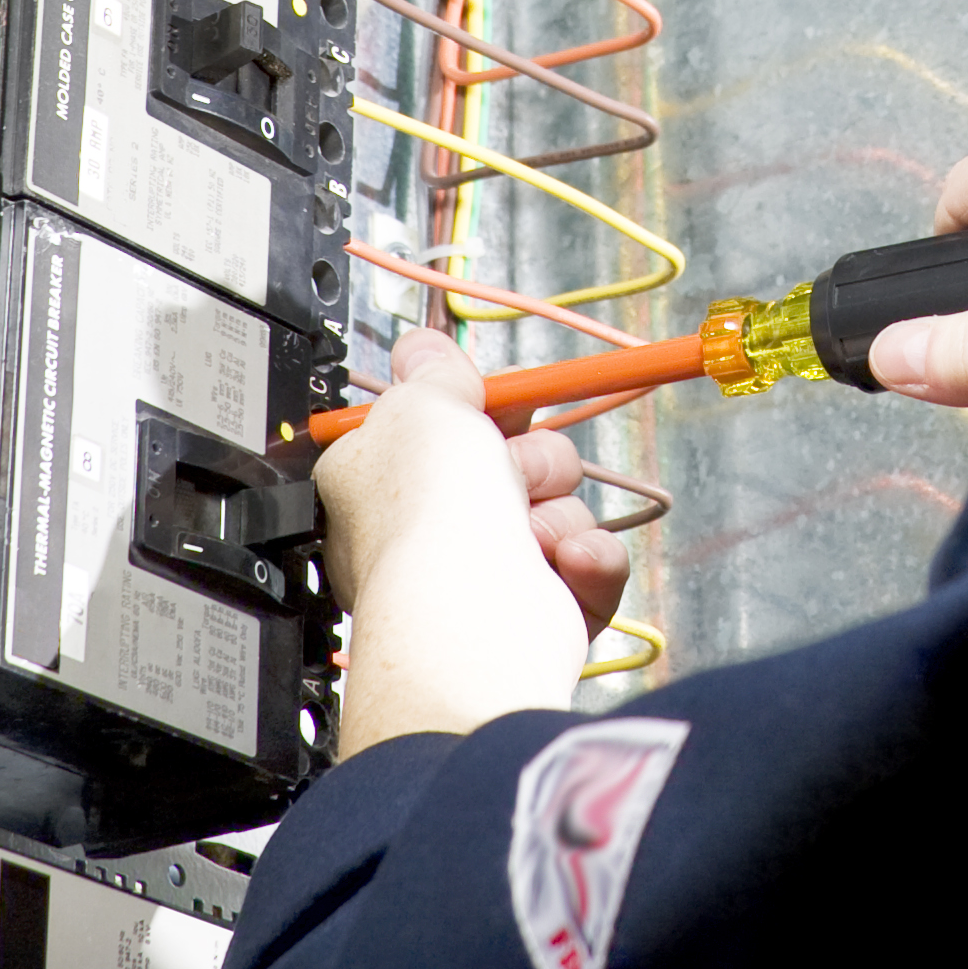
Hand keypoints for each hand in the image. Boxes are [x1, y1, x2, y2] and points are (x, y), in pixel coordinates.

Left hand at [318, 327, 630, 758]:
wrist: (475, 622)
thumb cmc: (430, 518)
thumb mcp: (423, 406)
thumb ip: (432, 371)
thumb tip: (423, 347)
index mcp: (378, 482)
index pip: (440, 428)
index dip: (477, 410)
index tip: (495, 402)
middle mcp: (428, 533)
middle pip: (512, 464)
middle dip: (529, 459)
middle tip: (506, 468)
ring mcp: (482, 579)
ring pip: (558, 511)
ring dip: (557, 512)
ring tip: (531, 531)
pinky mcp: (537, 616)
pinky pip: (589, 564)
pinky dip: (587, 561)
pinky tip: (566, 562)